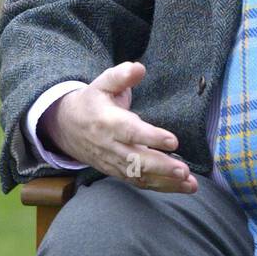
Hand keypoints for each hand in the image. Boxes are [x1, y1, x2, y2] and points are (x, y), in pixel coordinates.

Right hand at [44, 62, 197, 193]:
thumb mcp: (103, 83)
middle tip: (184, 171)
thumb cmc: (93, 101)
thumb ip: (122, 75)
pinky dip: (160, 187)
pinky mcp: (117, 171)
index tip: (173, 141)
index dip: (151, 137)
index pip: (130, 131)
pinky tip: (181, 187)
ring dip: (165, 182)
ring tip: (190, 184)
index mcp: (107, 121)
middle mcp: (110, 145)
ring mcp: (113, 161)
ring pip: (139, 175)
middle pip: (136, 160)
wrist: (67, 126)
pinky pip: (138, 182)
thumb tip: (139, 68)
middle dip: (161, 167)